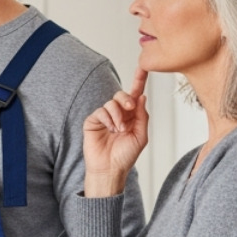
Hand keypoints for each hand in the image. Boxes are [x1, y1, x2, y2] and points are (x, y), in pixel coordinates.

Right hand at [82, 66, 148, 195]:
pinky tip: (110, 129)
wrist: (110, 169)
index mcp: (132, 116)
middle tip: (130, 108)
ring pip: (111, 102)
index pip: (135, 94)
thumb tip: (142, 96)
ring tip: (118, 130)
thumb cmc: (126, 156)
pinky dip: (107, 119)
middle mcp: (118, 114)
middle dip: (126, 98)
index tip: (143, 67)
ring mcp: (105, 117)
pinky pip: (100, 111)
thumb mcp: (140, 136)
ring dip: (117, 115)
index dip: (139, 80)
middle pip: (121, 95)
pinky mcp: (93, 121)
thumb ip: (142, 116)